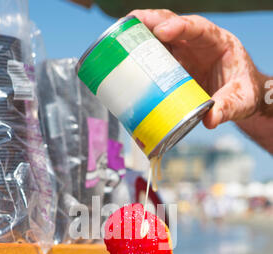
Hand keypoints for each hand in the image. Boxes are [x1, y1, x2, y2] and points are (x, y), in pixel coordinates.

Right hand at [129, 9, 266, 128]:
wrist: (241, 97)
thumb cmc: (244, 93)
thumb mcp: (240, 101)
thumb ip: (227, 108)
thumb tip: (209, 120)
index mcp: (218, 43)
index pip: (198, 27)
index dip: (179, 26)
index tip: (162, 32)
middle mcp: (198, 43)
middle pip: (173, 25)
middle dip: (152, 21)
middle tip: (130, 23)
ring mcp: (185, 53)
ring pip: (161, 37)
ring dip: (141, 34)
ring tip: (120, 36)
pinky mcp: (175, 66)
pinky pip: (156, 56)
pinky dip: (141, 54)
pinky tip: (125, 57)